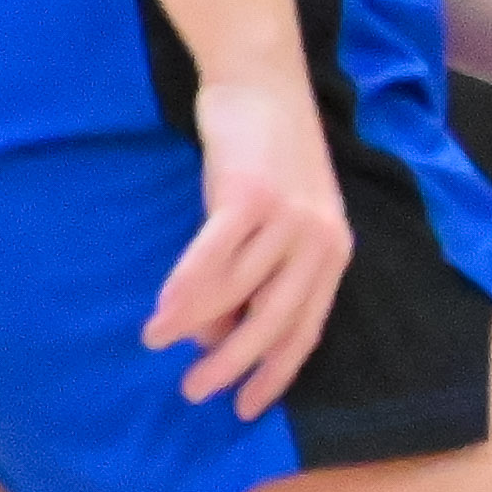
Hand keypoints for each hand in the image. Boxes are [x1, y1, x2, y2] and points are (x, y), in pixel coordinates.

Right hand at [144, 72, 352, 417]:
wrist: (263, 83)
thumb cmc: (264, 156)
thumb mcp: (278, 221)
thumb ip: (260, 274)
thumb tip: (217, 333)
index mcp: (334, 252)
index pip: (307, 329)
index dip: (277, 372)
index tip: (247, 408)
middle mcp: (319, 240)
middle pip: (275, 321)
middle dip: (234, 363)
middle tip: (197, 393)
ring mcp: (287, 218)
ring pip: (236, 291)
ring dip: (194, 326)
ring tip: (158, 343)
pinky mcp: (250, 196)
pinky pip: (212, 257)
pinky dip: (186, 290)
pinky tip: (163, 314)